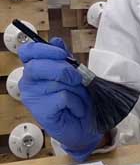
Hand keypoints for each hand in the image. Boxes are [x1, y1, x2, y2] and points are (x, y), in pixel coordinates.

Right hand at [17, 38, 102, 160]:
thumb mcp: (73, 72)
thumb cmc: (78, 97)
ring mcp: (32, 98)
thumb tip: (56, 41)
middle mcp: (28, 83)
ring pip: (56, 82)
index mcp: (35, 69)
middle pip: (38, 66)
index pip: (29, 51)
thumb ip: (65, 57)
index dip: (45, 49)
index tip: (62, 54)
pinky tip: (76, 109)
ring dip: (76, 89)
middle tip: (77, 78)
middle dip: (63, 70)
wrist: (85, 123)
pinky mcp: (40, 112)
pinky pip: (63, 97)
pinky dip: (76, 102)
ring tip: (77, 97)